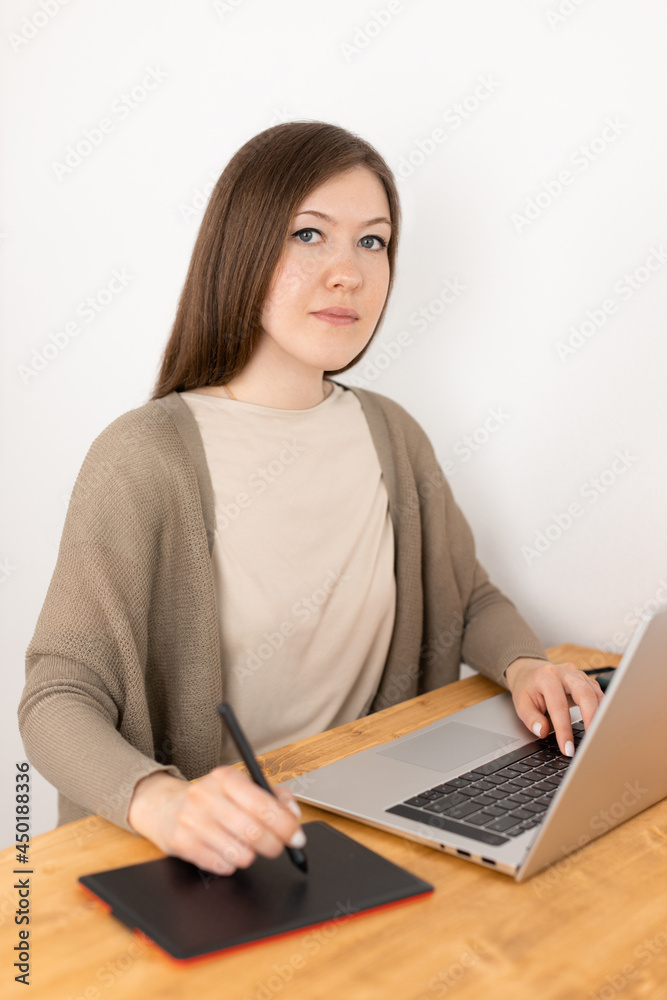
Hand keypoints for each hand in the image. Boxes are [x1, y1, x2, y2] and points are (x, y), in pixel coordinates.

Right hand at [127, 766, 304, 875]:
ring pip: (240, 853)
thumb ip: (271, 795)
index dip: (287, 826)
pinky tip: (225, 851)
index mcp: (226, 778)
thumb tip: (293, 813)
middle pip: (254, 832)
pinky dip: (230, 864)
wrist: (165, 806)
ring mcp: (192, 821)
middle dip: (273, 845)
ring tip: (244, 846)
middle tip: (276, 847)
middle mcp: (207, 797)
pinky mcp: (182, 844)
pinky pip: (221, 866)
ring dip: (250, 855)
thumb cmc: (211, 798)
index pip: (264, 805)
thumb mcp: (239, 787)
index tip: (297, 837)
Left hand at [504, 658, 603, 756]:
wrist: (530, 672)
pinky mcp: (587, 681)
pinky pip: (599, 695)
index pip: (558, 705)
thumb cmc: (527, 689)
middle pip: (585, 694)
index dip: (564, 729)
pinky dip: (603, 711)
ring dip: (600, 716)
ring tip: (600, 737)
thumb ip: (531, 719)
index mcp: (547, 677)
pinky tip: (602, 726)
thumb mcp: (521, 703)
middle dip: (591, 718)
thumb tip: (543, 732)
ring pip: (596, 694)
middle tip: (593, 740)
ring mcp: (579, 675)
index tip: (567, 748)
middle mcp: (565, 673)